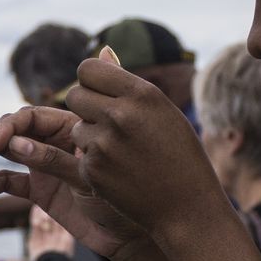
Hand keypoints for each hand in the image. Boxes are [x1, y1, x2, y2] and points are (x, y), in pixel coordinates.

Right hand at [0, 104, 146, 259]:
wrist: (133, 237)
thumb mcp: (89, 177)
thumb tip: (14, 144)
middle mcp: (55, 142)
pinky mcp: (40, 190)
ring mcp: (46, 165)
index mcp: (72, 128)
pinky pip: (11, 181)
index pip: (31, 116)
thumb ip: (53, 160)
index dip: (7, 126)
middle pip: (14, 130)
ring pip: (7, 151)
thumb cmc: (124, 199)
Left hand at [58, 50, 220, 237]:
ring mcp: (104, 143)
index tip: (101, 95)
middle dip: (85, 107)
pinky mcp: (93, 170)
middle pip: (74, 95)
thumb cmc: (180, 156)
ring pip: (76, 126)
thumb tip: (102, 51)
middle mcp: (120, 114)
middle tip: (106, 123)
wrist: (187, 208)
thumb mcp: (163, 113)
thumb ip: (129, 85)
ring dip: (90, 136)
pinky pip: (79, 154)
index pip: (88, 69)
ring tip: (121, 151)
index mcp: (142, 93)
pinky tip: (119, 171)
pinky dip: (94, 162)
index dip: (91, 82)